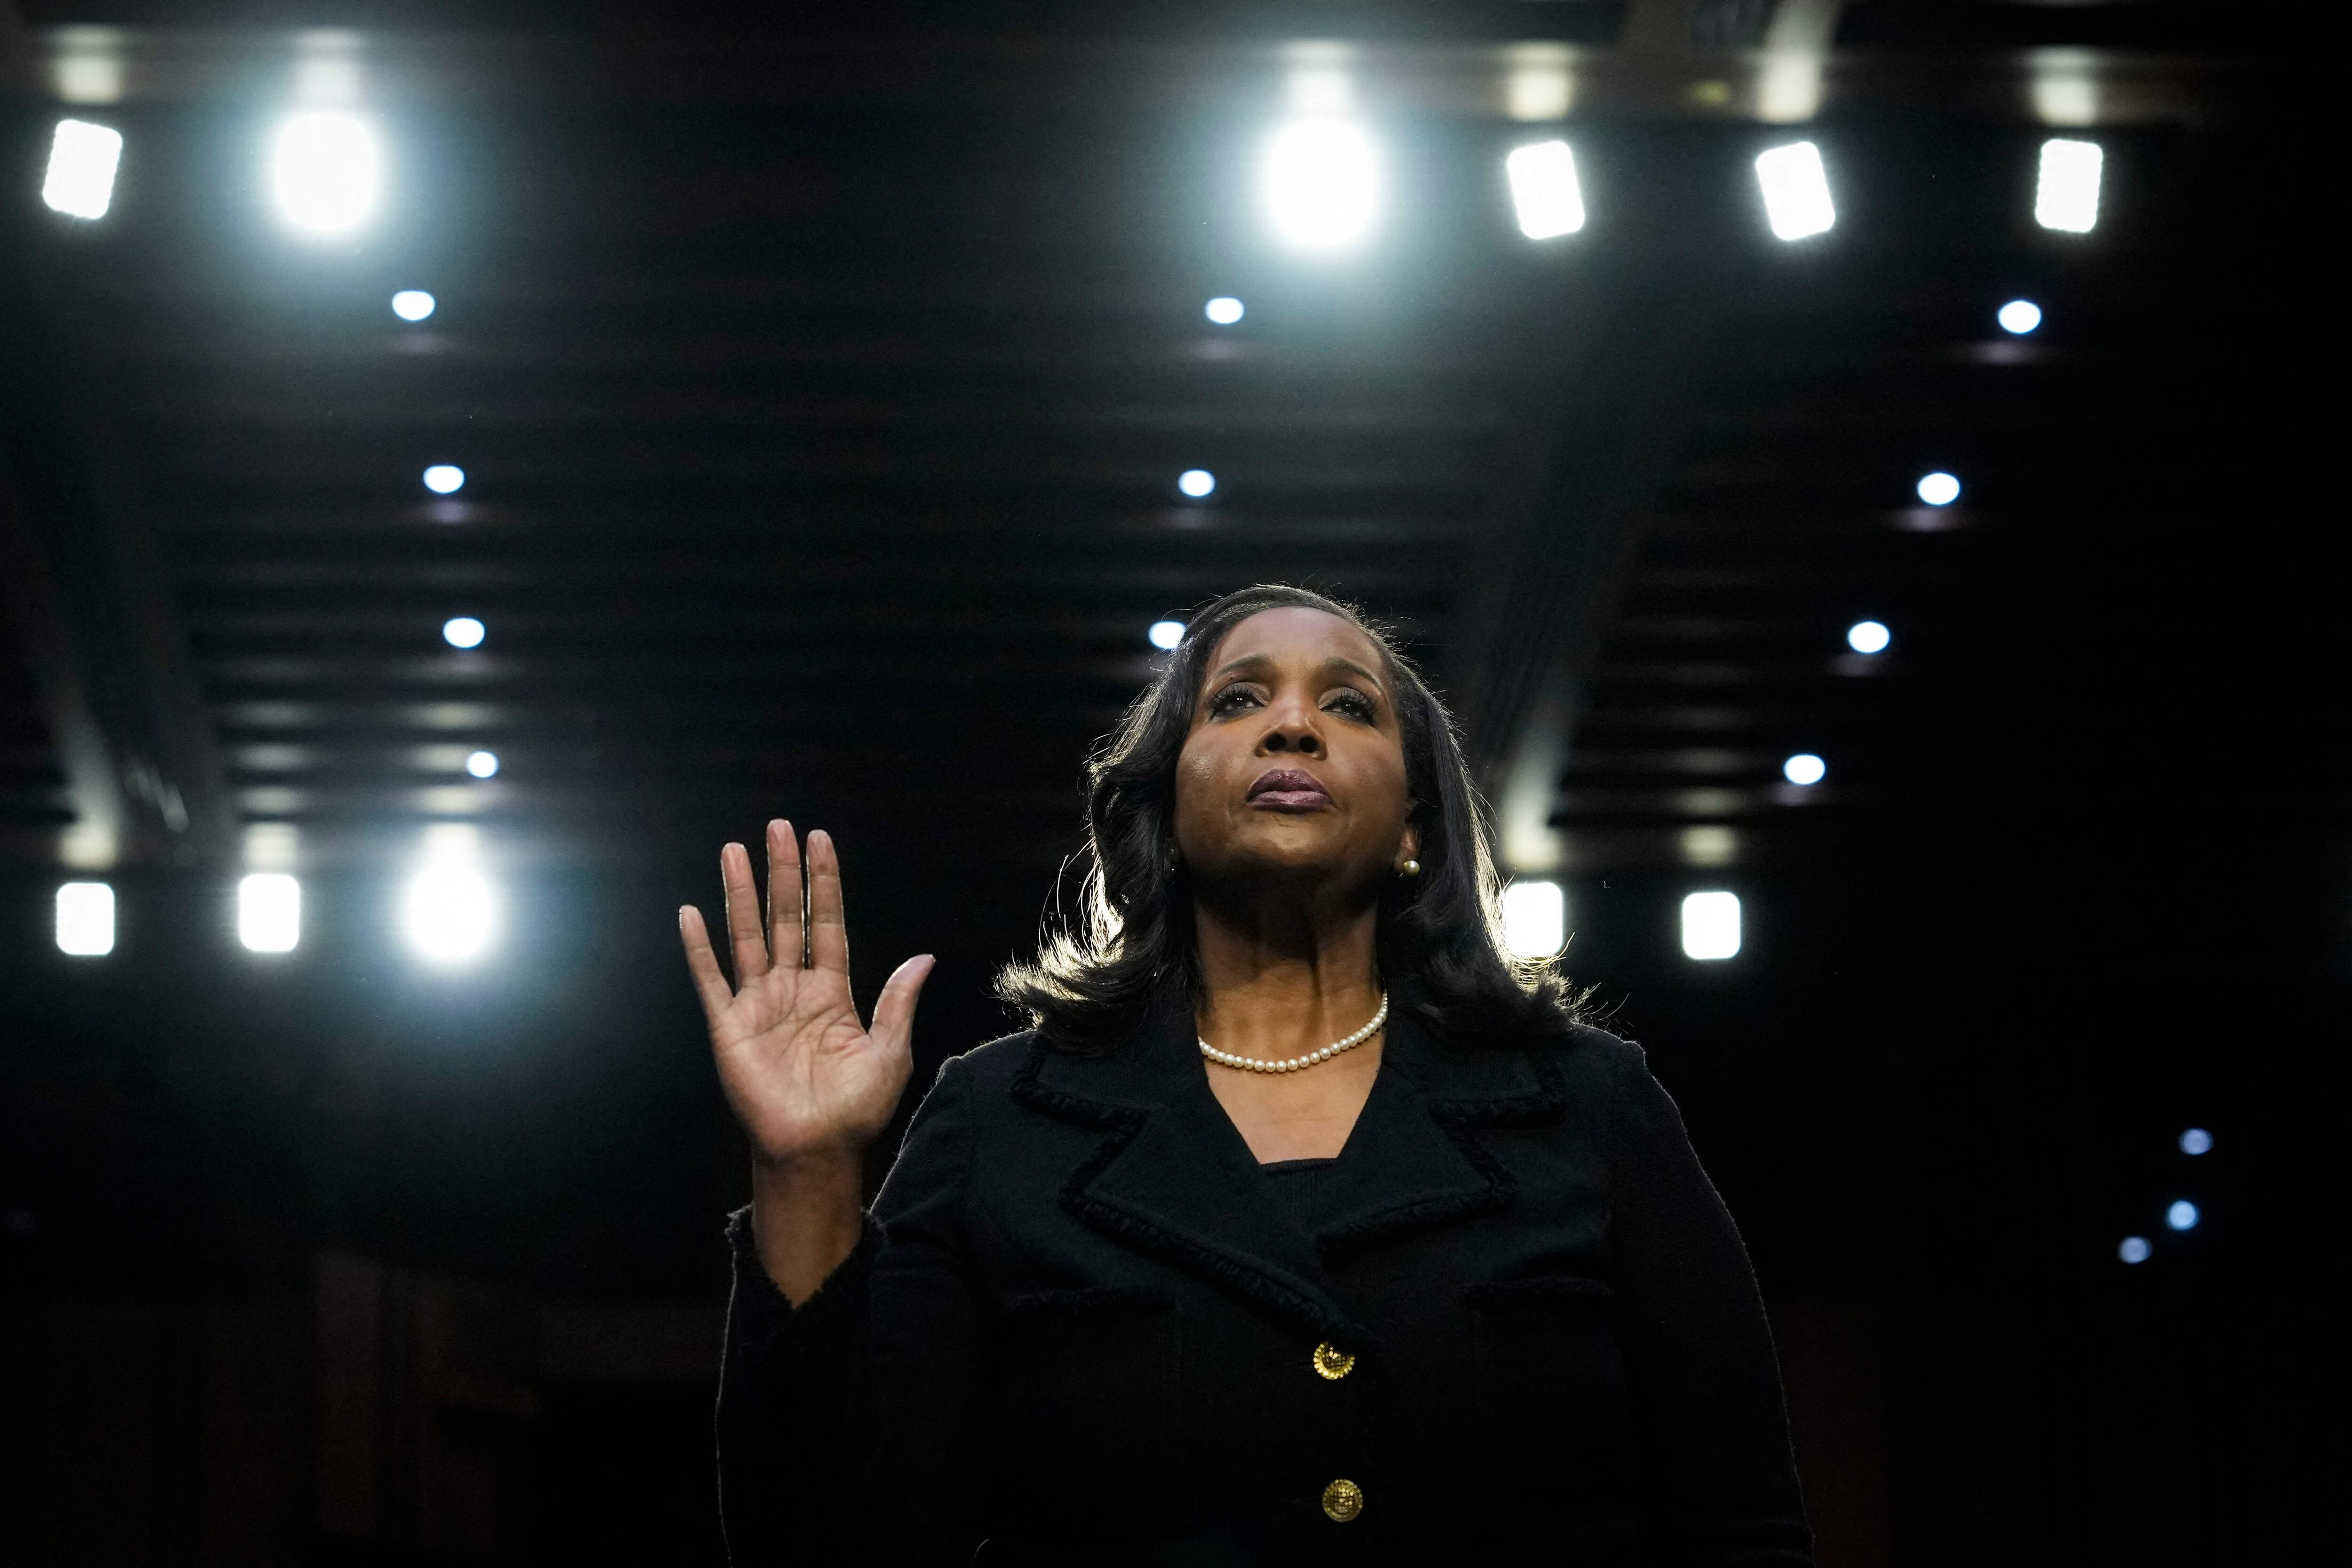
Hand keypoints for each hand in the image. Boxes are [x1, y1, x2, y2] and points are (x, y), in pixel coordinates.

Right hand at [681, 821, 933, 1175]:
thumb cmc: (855, 1109)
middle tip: (777, 827)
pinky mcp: (728, 1027)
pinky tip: (691, 912)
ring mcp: (758, 1004)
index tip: (819, 840)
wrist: (816, 1150)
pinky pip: (710, 979)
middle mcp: (793, 989)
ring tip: (733, 850)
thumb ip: (897, 1002)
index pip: (826, 923)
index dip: (823, 883)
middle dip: (782, 873)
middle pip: (786, 917)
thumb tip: (925, 958)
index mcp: (832, 991)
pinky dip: (699, 947)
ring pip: (747, 936)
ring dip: (739, 893)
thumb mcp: (889, 1052)